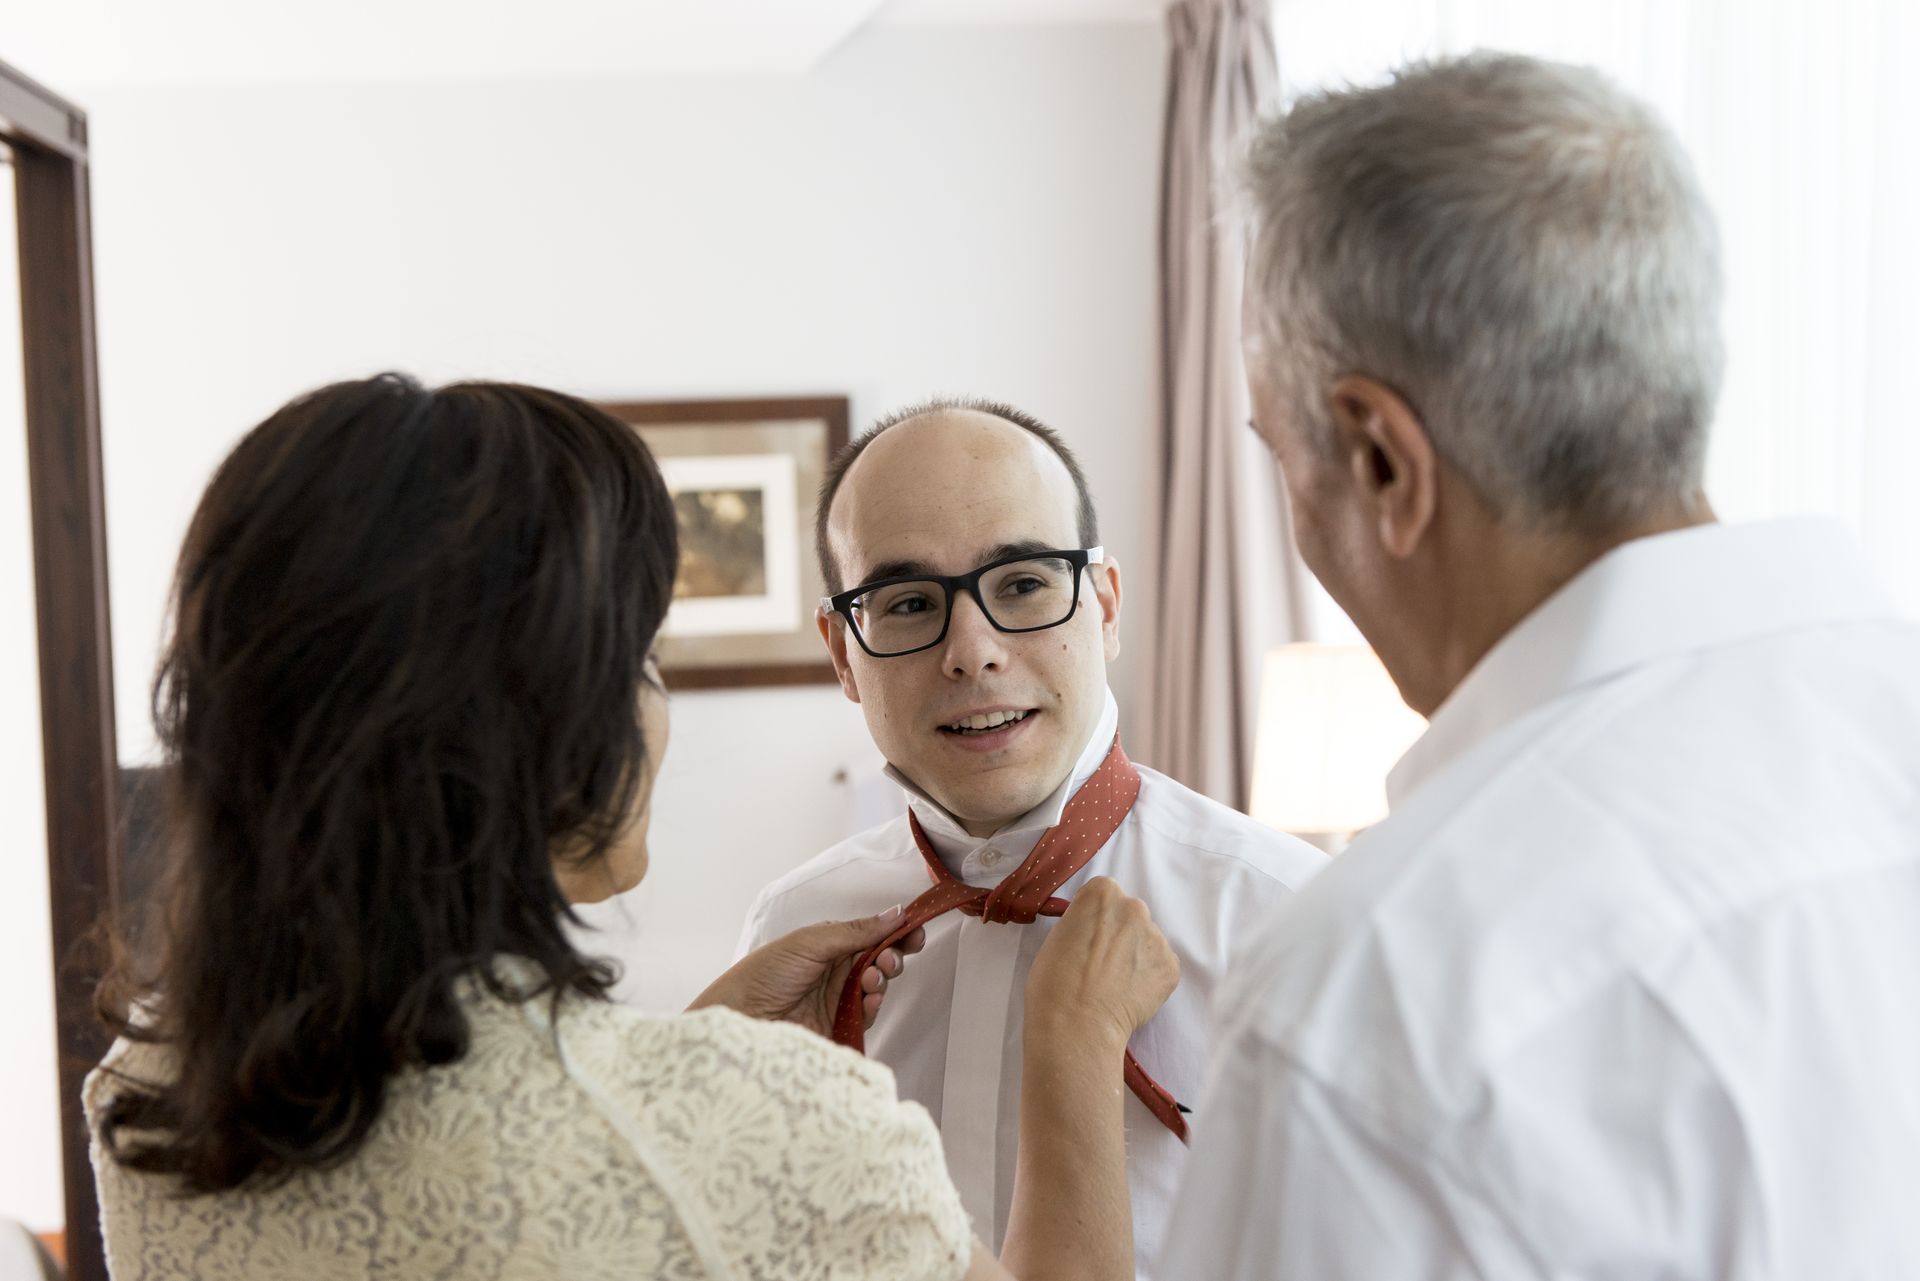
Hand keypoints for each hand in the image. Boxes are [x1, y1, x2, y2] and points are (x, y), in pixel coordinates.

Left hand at [687, 909, 926, 1036]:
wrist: (741, 1019)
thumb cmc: (766, 973)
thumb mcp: (811, 942)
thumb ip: (857, 931)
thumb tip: (896, 913)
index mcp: (830, 944)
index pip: (872, 935)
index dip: (895, 933)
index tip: (915, 931)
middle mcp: (836, 971)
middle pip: (879, 961)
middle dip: (892, 957)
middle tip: (889, 959)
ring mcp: (838, 1000)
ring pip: (876, 987)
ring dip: (881, 980)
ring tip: (872, 980)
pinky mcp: (838, 1027)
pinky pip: (866, 1016)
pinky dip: (873, 1006)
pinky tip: (868, 1000)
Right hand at [1025, 877, 1178, 1050]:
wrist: (1077, 1026)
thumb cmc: (1054, 982)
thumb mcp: (1058, 935)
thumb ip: (1083, 922)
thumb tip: (1096, 932)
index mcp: (1103, 893)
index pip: (1103, 895)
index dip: (1093, 918)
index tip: (1086, 938)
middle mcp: (1135, 908)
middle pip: (1129, 915)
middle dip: (1119, 933)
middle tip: (1101, 964)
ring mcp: (1157, 938)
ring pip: (1146, 941)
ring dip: (1135, 956)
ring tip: (1115, 984)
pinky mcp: (1171, 968)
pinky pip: (1159, 966)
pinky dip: (1148, 978)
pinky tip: (1129, 995)